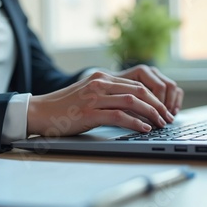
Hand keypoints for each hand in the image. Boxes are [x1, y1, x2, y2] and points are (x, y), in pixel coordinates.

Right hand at [27, 71, 174, 136]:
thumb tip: (133, 108)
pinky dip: (135, 122)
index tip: (163, 109)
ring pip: (132, 101)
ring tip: (160, 123)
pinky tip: (144, 128)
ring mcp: (94, 97)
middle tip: (167, 117)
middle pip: (139, 91)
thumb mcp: (88, 95)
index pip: (136, 84)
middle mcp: (99, 84)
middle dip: (157, 105)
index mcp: (101, 78)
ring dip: (150, 113)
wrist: (40, 112)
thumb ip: (107, 96)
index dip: (154, 97)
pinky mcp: (89, 112)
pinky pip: (119, 116)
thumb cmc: (63, 107)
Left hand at [114, 65, 183, 114]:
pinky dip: (176, 101)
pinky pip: (175, 90)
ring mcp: (158, 76)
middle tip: (164, 120)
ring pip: (173, 88)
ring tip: (168, 117)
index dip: (160, 104)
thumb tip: (145, 120)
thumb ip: (132, 104)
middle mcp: (152, 71)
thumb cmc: (112, 93)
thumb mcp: (119, 98)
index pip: (159, 87)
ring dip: (173, 103)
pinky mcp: (162, 82)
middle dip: (167, 105)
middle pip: (169, 86)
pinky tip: (173, 112)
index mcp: (142, 71)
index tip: (157, 117)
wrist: (109, 87)